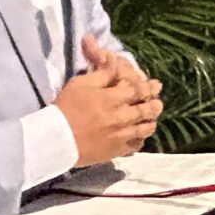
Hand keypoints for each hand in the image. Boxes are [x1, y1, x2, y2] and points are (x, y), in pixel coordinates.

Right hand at [56, 35, 163, 166]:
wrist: (57, 139)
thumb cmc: (66, 108)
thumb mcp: (81, 83)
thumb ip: (102, 74)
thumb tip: (116, 63)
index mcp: (114, 98)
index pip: (139, 90)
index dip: (148, 86)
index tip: (155, 84)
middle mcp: (123, 117)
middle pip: (147, 110)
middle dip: (155, 104)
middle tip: (158, 101)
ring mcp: (122, 136)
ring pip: (146, 129)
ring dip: (150, 122)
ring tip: (152, 119)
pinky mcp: (117, 151)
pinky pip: (136, 146)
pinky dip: (140, 140)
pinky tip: (139, 137)